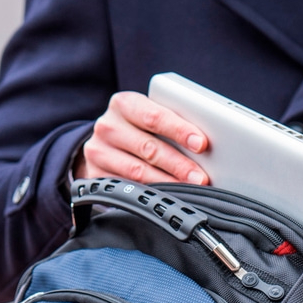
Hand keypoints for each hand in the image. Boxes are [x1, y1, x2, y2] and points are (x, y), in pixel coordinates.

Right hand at [74, 91, 208, 184]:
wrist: (103, 144)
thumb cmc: (137, 129)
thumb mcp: (148, 117)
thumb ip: (170, 123)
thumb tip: (205, 145)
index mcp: (124, 104)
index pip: (154, 117)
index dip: (179, 131)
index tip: (201, 143)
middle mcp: (108, 126)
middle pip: (149, 148)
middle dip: (179, 164)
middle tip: (201, 177)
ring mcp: (99, 153)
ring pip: (138, 172)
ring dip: (169, 183)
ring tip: (190, 189)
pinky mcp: (96, 176)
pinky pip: (128, 189)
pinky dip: (152, 194)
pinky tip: (169, 198)